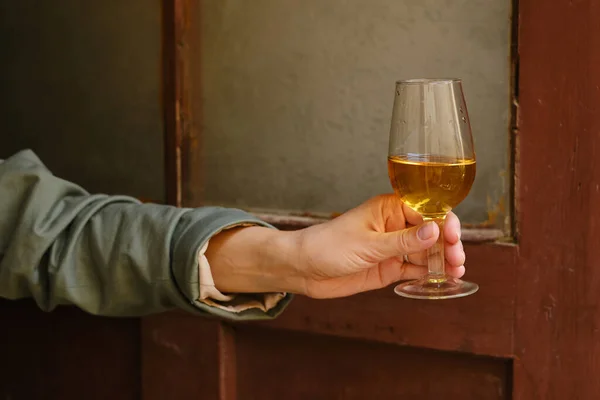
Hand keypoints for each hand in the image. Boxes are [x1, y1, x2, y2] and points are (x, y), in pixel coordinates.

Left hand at [208, 194, 465, 298]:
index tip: (452, 238)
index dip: (444, 223)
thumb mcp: (368, 244)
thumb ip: (403, 241)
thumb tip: (436, 230)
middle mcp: (395, 227)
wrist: (303, 269)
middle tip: (456, 261)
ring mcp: (393, 248)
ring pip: (426, 253)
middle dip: (447, 245)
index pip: (427, 211)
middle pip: (431, 233)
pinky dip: (428, 275)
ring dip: (442, 261)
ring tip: (455, 272)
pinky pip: (415, 270)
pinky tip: (442, 280)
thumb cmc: (328, 246)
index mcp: (390, 209)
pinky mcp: (389, 268)